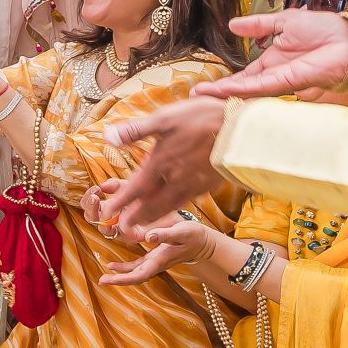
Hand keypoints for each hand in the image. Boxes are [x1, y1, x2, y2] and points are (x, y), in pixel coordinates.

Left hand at [89, 97, 228, 232]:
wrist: (241, 129)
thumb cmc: (201, 119)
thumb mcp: (164, 118)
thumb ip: (135, 131)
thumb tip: (107, 136)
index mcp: (160, 163)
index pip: (135, 189)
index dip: (120, 202)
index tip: (107, 213)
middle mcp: (175, 179)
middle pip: (151, 205)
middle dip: (136, 217)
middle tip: (123, 229)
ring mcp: (193, 184)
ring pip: (169, 206)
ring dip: (154, 217)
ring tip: (143, 224)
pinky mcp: (208, 185)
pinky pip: (185, 202)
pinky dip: (173, 209)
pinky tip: (171, 206)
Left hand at [99, 207, 223, 285]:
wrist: (205, 242)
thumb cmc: (194, 235)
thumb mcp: (181, 232)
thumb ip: (165, 234)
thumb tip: (147, 237)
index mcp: (160, 260)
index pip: (139, 274)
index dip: (122, 279)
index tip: (107, 280)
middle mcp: (157, 264)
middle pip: (135, 277)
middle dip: (118, 280)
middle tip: (101, 281)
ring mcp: (156, 262)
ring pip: (136, 272)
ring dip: (120, 275)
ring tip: (105, 276)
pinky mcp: (156, 257)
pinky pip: (138, 266)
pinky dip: (126, 267)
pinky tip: (114, 265)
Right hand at [191, 9, 347, 100]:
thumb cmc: (324, 27)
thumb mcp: (283, 21)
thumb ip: (258, 26)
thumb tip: (232, 25)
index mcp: (275, 60)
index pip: (246, 75)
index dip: (226, 81)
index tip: (205, 87)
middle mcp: (276, 73)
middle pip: (244, 86)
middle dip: (220, 91)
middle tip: (196, 96)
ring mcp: (283, 79)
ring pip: (250, 89)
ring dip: (227, 92)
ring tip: (203, 96)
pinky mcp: (292, 80)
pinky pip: (264, 85)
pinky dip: (245, 88)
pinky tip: (227, 89)